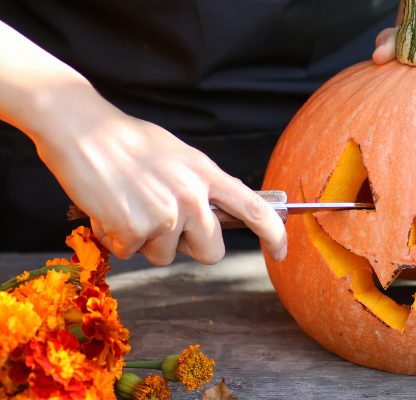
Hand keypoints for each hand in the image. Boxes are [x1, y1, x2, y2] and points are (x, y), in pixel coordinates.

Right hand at [0, 20, 286, 264]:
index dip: (274, 235)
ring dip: (146, 241)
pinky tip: (109, 209)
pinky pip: (132, 253)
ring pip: (166, 256)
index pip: (255, 210)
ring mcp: (165, 215)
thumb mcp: (179, 157)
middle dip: (190, 246)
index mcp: (207, 174)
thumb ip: (202, 185)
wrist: (81, 129)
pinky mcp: (134, 229)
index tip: (281, 252)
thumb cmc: (127, 141)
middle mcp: (192, 196)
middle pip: (212, 251)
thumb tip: (220, 214)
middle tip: (162, 221)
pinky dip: (117, 238)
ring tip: (129, 204)